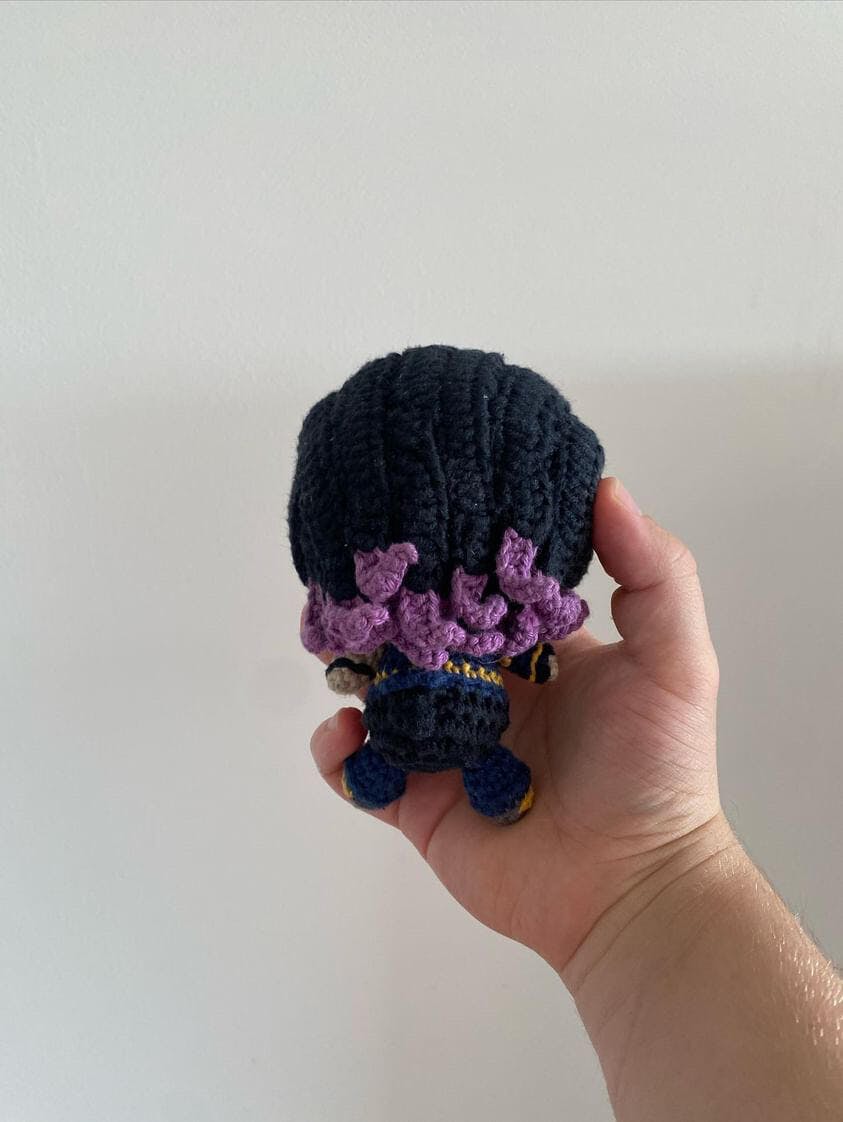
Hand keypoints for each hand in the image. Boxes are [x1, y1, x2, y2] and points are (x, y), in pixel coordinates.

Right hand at [309, 477, 731, 973]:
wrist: (631, 886)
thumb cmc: (658, 771)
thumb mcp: (675, 661)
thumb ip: (654, 574)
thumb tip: (608, 487)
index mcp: (537, 656)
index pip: (481, 593)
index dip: (451, 561)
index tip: (417, 523)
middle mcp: (487, 695)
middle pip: (421, 641)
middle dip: (389, 614)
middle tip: (355, 583)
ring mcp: (448, 750)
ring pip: (382, 699)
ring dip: (354, 674)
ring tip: (338, 652)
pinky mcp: (419, 804)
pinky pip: (361, 773)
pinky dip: (339, 753)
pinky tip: (345, 733)